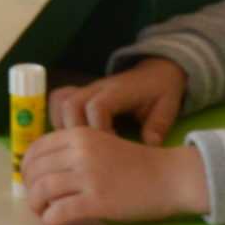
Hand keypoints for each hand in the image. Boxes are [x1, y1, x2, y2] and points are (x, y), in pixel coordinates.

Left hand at [21, 127, 208, 224]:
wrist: (171, 177)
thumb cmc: (138, 164)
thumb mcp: (103, 144)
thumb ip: (75, 151)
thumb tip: (43, 169)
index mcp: (80, 135)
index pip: (36, 149)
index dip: (26, 167)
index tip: (30, 180)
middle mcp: (81, 152)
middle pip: (35, 171)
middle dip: (29, 189)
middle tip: (37, 201)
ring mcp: (88, 176)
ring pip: (41, 191)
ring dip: (36, 206)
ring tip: (44, 212)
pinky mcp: (97, 201)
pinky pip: (59, 212)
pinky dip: (51, 220)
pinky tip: (56, 222)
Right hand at [51, 60, 188, 145]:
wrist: (155, 72)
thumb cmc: (160, 92)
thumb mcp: (168, 107)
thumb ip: (159, 125)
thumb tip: (150, 144)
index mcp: (120, 91)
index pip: (97, 107)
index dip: (98, 130)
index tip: (109, 148)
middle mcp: (98, 87)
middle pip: (70, 104)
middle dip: (75, 132)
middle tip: (89, 152)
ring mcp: (87, 89)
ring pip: (60, 102)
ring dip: (62, 126)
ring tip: (77, 147)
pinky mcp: (80, 93)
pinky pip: (58, 101)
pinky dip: (57, 119)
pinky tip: (70, 138)